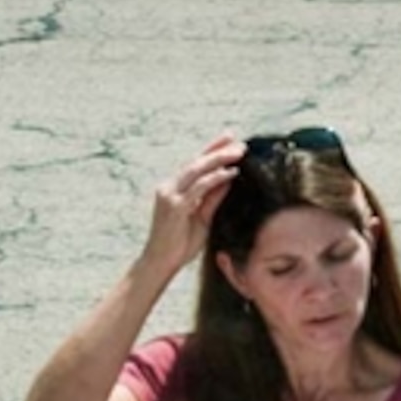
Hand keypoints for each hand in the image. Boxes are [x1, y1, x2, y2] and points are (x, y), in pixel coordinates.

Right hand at [141, 137, 243, 275]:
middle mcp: (169, 186)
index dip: (212, 150)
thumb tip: (227, 180)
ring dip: (220, 159)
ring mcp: (170, 195)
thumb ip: (212, 199)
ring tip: (239, 152)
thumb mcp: (202, 219)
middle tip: (239, 141)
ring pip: (197, 170)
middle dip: (218, 149)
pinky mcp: (175, 206)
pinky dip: (216, 178)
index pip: (195, 164)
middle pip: (196, 161)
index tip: (230, 139)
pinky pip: (199, 188)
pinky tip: (231, 172)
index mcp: (174, 188)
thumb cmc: (180, 243)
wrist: (161, 261)